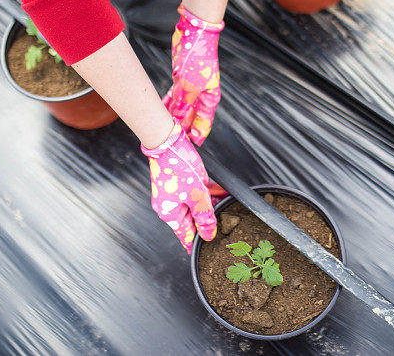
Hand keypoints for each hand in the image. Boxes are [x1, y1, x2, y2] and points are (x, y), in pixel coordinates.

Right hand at [141, 120, 216, 253]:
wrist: (167, 141)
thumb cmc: (177, 167)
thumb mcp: (196, 195)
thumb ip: (205, 215)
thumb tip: (209, 235)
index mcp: (170, 214)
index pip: (186, 236)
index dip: (199, 244)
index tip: (209, 252)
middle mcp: (170, 206)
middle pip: (193, 220)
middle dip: (210, 220)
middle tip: (226, 223)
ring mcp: (174, 194)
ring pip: (196, 206)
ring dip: (211, 205)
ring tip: (226, 204)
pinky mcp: (179, 183)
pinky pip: (195, 193)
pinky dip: (207, 194)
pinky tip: (221, 191)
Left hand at [162, 4, 222, 144]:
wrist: (196, 35)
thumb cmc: (198, 59)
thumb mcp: (189, 86)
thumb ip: (183, 105)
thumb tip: (177, 122)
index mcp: (210, 100)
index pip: (203, 124)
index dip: (195, 137)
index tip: (186, 148)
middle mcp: (202, 96)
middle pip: (191, 118)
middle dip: (182, 129)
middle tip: (170, 142)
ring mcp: (192, 88)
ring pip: (181, 108)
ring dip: (172, 117)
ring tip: (161, 128)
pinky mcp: (182, 80)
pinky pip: (174, 97)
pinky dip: (168, 104)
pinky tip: (159, 110)